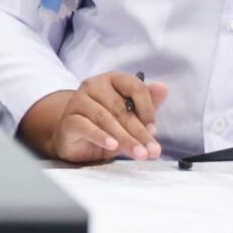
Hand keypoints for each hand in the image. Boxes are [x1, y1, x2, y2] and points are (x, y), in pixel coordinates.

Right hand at [18, 74, 168, 164]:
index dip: (147, 108)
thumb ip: (147, 104)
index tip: (154, 129)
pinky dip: (101, 137)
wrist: (75, 140)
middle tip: (152, 150)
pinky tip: (112, 146)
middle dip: (139, 131)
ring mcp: (78, 101)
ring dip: (125, 138)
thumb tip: (163, 88)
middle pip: (121, 107)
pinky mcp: (68, 119)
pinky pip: (86, 126)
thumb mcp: (130, 117)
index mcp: (112, 79)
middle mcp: (93, 85)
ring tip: (139, 153)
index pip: (134, 86)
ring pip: (105, 118)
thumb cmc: (105, 125)